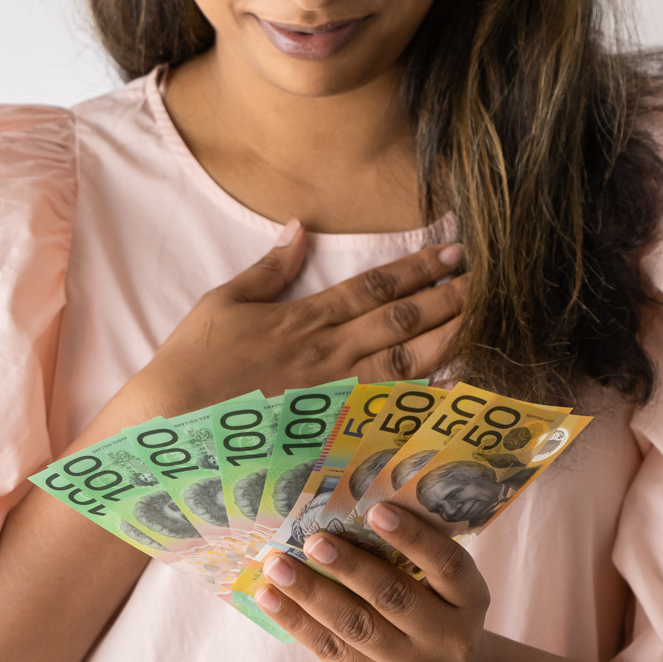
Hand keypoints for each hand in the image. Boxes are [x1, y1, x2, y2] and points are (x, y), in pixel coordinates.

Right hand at [135, 223, 465, 416]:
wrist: (171, 428)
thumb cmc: (190, 365)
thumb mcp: (223, 303)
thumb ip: (268, 268)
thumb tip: (299, 228)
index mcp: (305, 318)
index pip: (375, 287)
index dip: (420, 268)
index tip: (454, 252)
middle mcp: (328, 354)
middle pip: (403, 321)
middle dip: (449, 298)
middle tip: (491, 278)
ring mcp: (333, 397)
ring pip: (405, 364)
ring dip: (449, 340)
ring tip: (485, 321)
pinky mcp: (329, 433)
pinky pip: (387, 416)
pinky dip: (423, 402)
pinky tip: (454, 390)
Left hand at [254, 501, 492, 661]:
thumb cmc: (439, 619)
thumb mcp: (448, 593)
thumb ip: (416, 561)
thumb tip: (347, 512)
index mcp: (470, 601)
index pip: (448, 565)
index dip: (414, 537)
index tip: (376, 509)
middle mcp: (448, 639)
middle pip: (394, 597)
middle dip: (349, 567)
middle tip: (313, 540)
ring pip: (355, 626)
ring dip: (311, 593)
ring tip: (277, 565)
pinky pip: (331, 651)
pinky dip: (297, 622)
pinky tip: (271, 598)